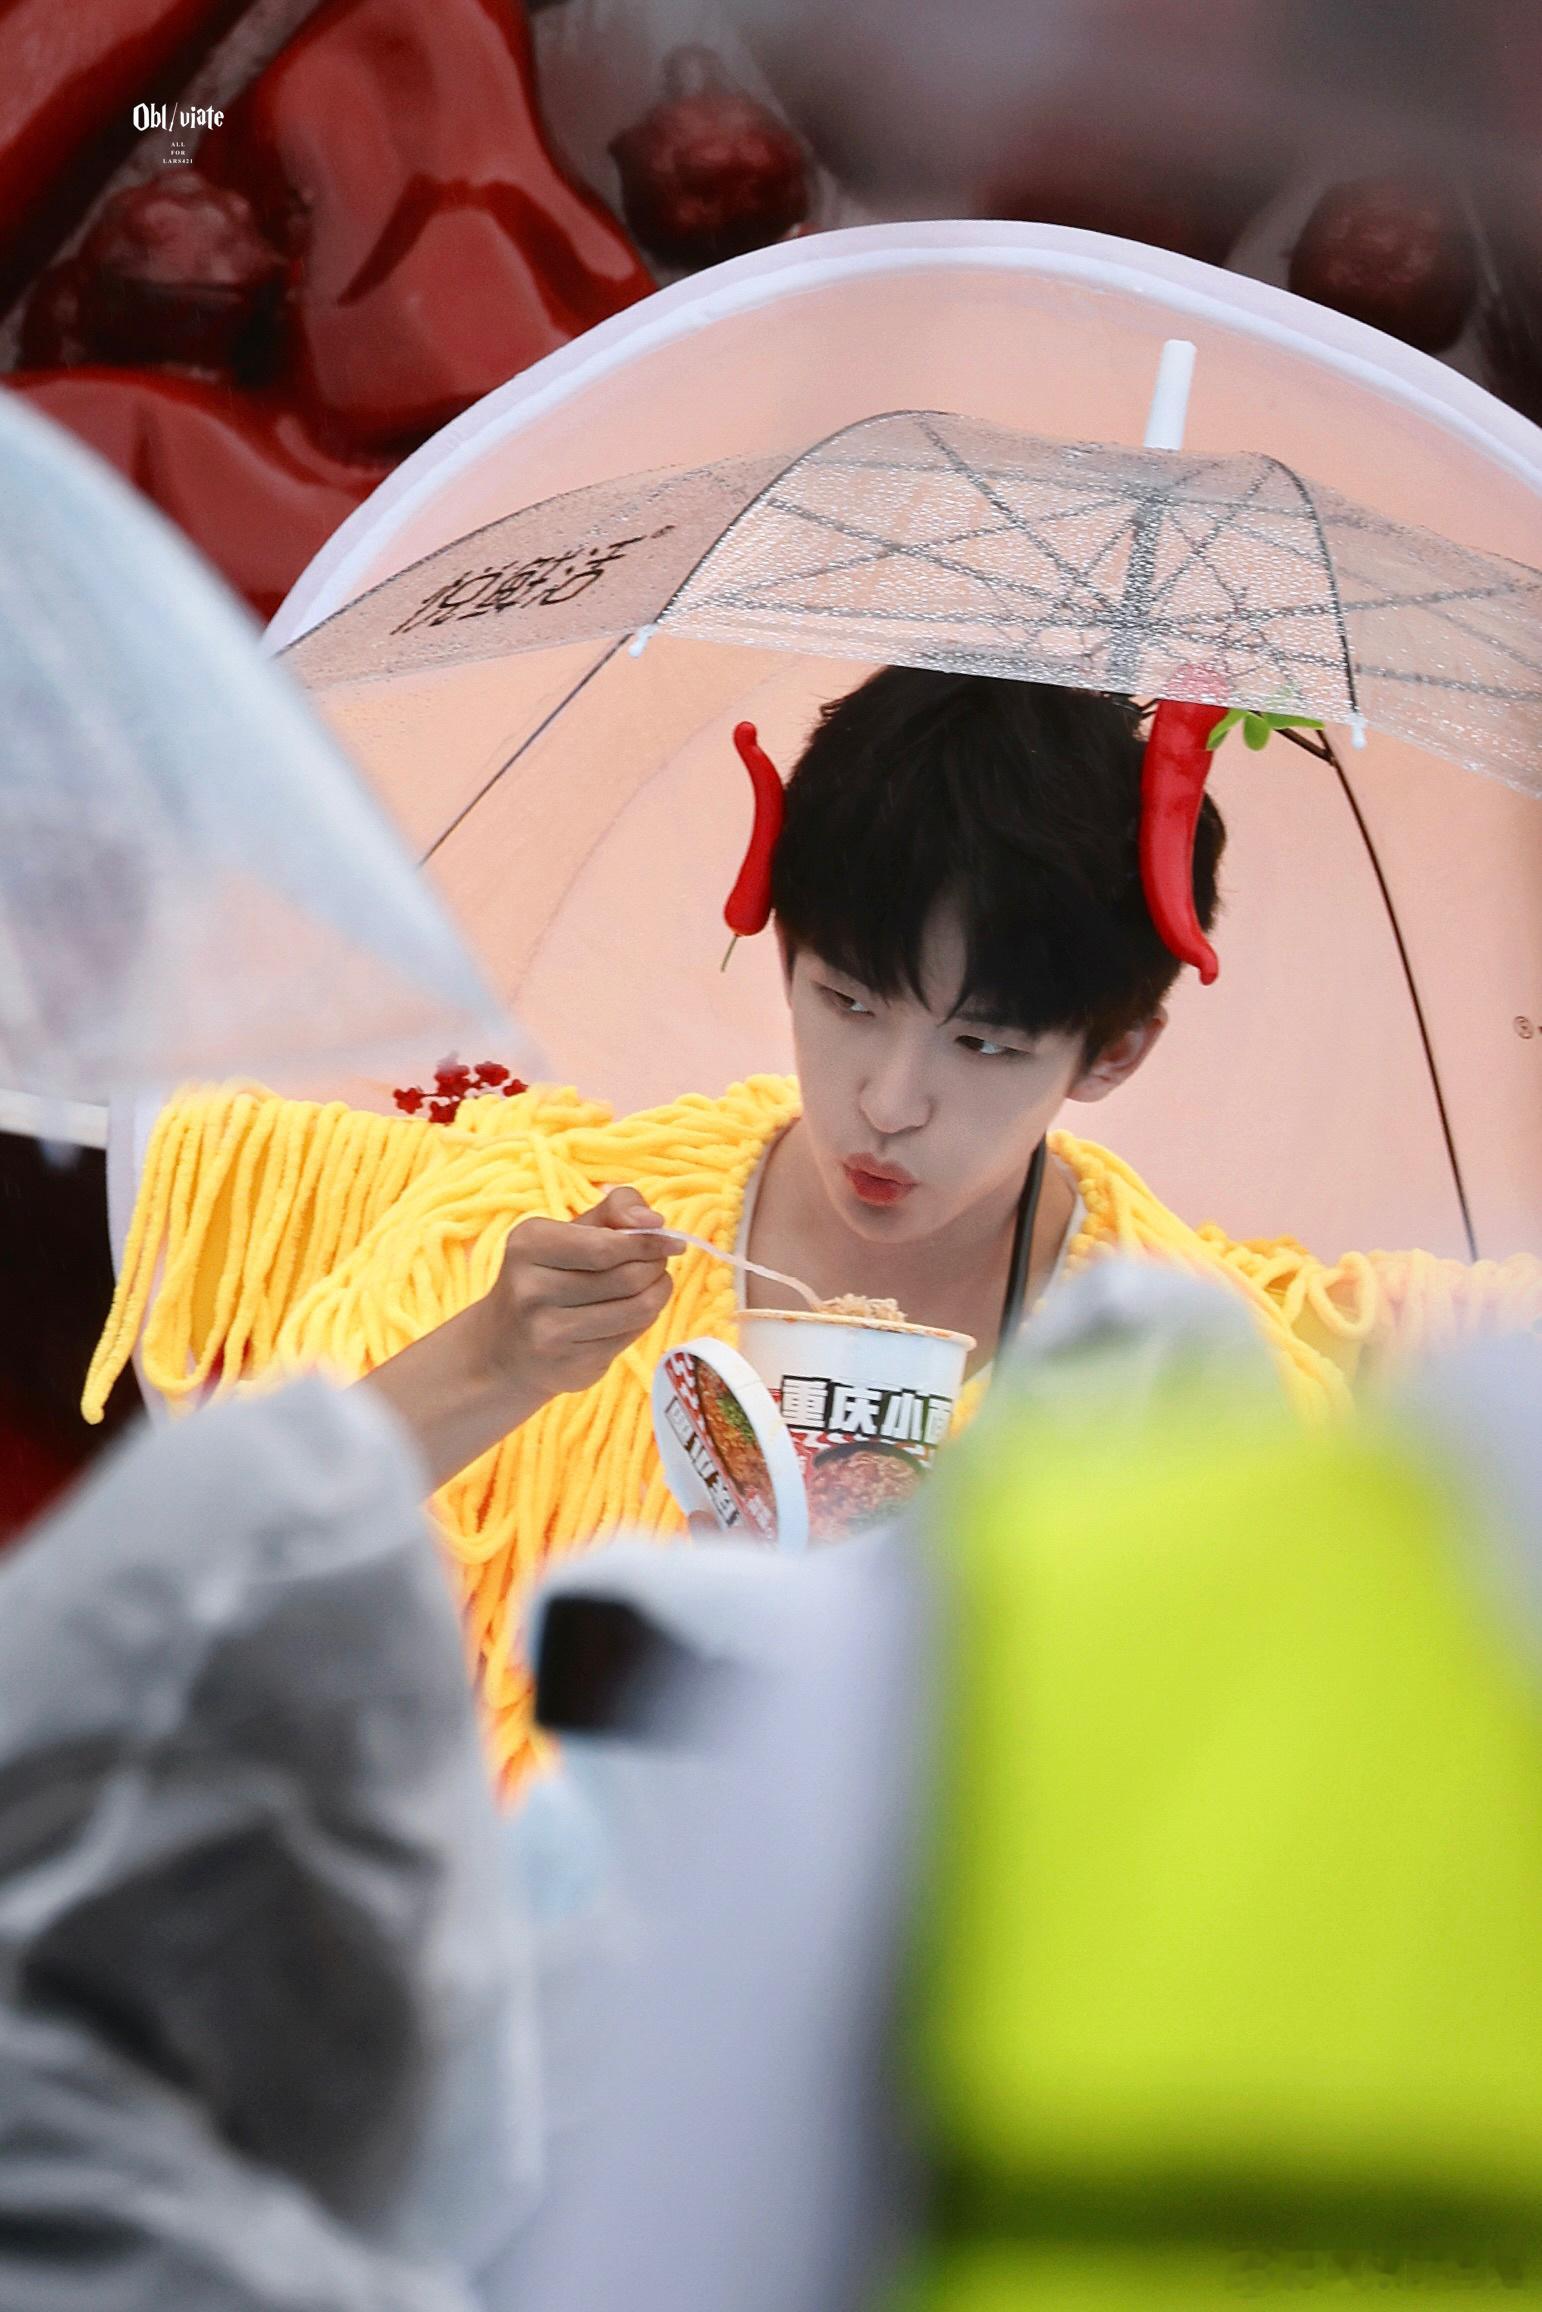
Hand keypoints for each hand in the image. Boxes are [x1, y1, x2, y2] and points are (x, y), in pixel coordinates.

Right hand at [361, 1186, 676, 1491]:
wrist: (505, 1347)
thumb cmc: (547, 1275)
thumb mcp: (567, 1231)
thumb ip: (614, 1210)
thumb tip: (654, 1220)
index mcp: (529, 1245)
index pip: (606, 1246)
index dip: (649, 1242)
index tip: (673, 1241)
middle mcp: (531, 1290)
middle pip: (626, 1277)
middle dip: (656, 1266)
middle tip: (660, 1261)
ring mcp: (548, 1333)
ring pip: (637, 1309)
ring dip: (658, 1293)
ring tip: (654, 1283)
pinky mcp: (570, 1366)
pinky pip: (631, 1337)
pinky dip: (644, 1319)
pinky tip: (633, 1311)